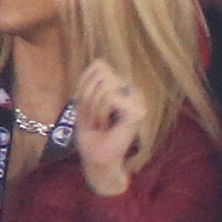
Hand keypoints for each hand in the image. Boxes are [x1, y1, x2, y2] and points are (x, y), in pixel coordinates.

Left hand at [73, 60, 145, 197]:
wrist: (97, 159)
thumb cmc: (91, 133)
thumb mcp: (83, 101)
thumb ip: (90, 80)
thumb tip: (100, 62)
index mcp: (121, 86)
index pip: (99, 66)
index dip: (85, 83)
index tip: (87, 105)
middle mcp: (132, 90)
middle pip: (102, 72)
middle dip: (88, 95)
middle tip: (93, 116)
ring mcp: (138, 101)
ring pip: (105, 84)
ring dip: (94, 106)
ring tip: (100, 122)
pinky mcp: (138, 112)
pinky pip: (110, 97)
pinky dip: (101, 112)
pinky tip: (107, 125)